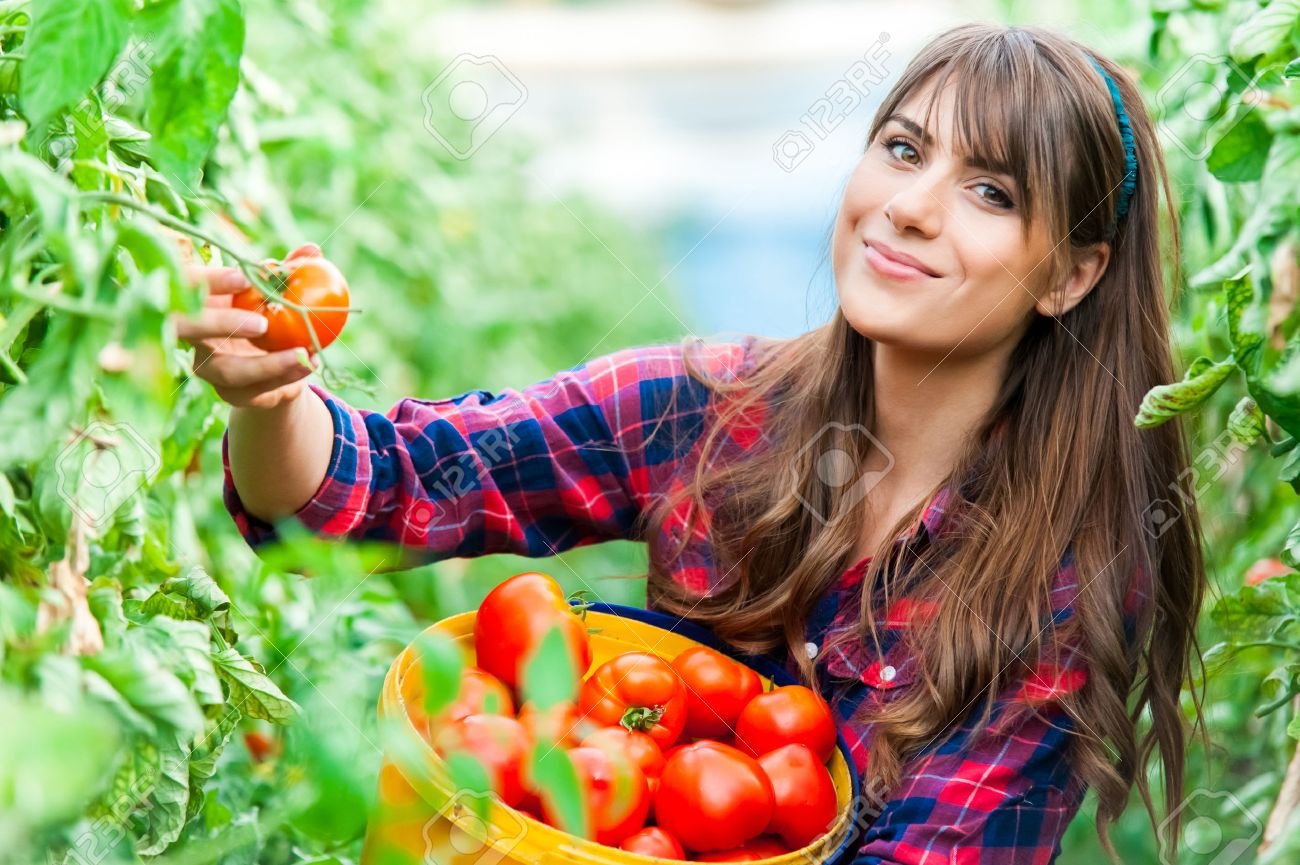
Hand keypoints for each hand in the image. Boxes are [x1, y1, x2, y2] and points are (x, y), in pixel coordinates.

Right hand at [173, 242, 322, 408]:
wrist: (273, 365)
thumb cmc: (268, 314)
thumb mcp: (275, 292)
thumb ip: (288, 271)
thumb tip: (312, 249)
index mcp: (199, 300)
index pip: (187, 285)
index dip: (210, 281)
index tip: (243, 277)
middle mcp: (194, 335)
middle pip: (188, 330)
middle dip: (219, 323)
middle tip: (262, 323)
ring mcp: (208, 367)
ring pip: (228, 371)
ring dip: (267, 364)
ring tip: (304, 354)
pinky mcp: (229, 393)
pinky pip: (254, 391)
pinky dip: (284, 378)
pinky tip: (309, 365)